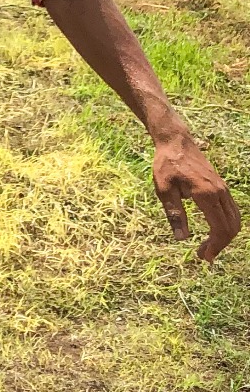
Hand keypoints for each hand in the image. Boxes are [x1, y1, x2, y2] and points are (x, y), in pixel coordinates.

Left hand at [153, 133, 240, 261]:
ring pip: (234, 219)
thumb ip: (174, 214)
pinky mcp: (221, 186)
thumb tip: (182, 239)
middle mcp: (220, 192)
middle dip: (220, 244)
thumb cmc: (166, 164)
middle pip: (232, 227)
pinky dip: (226, 224)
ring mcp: (223, 189)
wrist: (176, 142)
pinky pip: (231, 210)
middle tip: (204, 255)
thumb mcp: (164, 190)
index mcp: (206, 195)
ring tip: (208, 246)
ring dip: (224, 235)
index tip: (205, 257)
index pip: (220, 228)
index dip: (215, 246)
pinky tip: (213, 230)